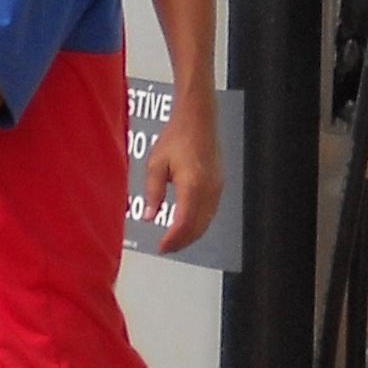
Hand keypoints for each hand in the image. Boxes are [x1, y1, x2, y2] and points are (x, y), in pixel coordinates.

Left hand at [138, 100, 224, 252]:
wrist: (198, 120)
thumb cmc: (177, 137)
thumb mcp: (156, 165)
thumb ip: (153, 193)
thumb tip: (149, 216)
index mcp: (193, 184)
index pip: (185, 222)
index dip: (174, 239)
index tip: (162, 247)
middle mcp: (209, 189)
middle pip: (198, 226)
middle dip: (182, 241)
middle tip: (166, 248)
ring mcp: (217, 187)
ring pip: (207, 221)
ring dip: (191, 234)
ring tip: (173, 241)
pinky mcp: (218, 184)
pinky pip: (210, 211)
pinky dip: (199, 223)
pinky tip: (186, 225)